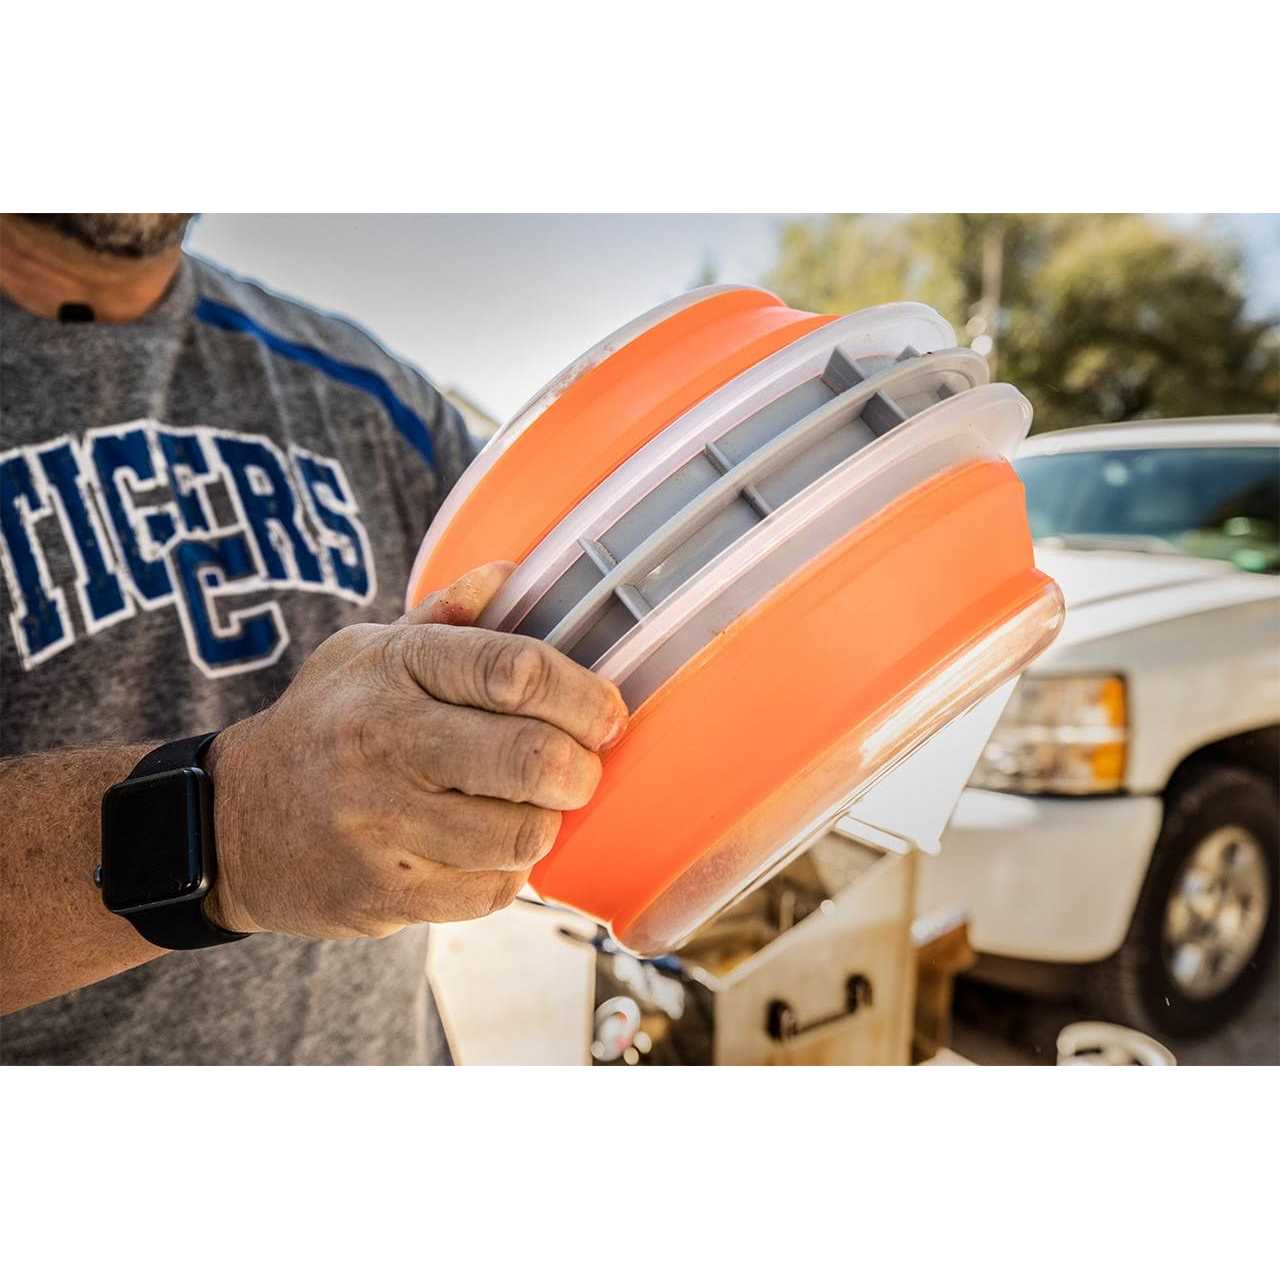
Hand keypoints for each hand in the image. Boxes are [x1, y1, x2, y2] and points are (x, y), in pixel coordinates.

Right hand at [202, 563, 626, 939]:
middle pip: (532, 758)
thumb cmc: (325, 725)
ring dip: (545, 824)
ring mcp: (380, 823)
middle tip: (581, 770)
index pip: (516, 669)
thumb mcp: (364, 651)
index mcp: (394, 667)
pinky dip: (508, 872)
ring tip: (529, 809)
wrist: (232, 823)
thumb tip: (513, 571)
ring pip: (521, 834)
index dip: (583, 695)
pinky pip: (492, 890)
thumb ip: (445, 616)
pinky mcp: (382, 892)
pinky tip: (487, 849)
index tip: (606, 714)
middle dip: (581, 769)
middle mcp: (385, 740)